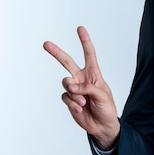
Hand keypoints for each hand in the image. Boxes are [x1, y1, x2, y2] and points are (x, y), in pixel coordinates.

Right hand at [43, 26, 119, 149]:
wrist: (102, 126)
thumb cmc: (107, 108)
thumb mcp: (103, 95)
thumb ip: (87, 88)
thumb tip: (71, 86)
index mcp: (94, 74)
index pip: (89, 54)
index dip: (84, 41)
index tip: (80, 28)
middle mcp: (82, 79)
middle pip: (67, 62)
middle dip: (56, 53)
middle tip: (46, 44)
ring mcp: (74, 89)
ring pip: (65, 83)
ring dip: (74, 93)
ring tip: (84, 102)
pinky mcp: (69, 100)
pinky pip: (66, 98)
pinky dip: (73, 104)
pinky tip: (80, 109)